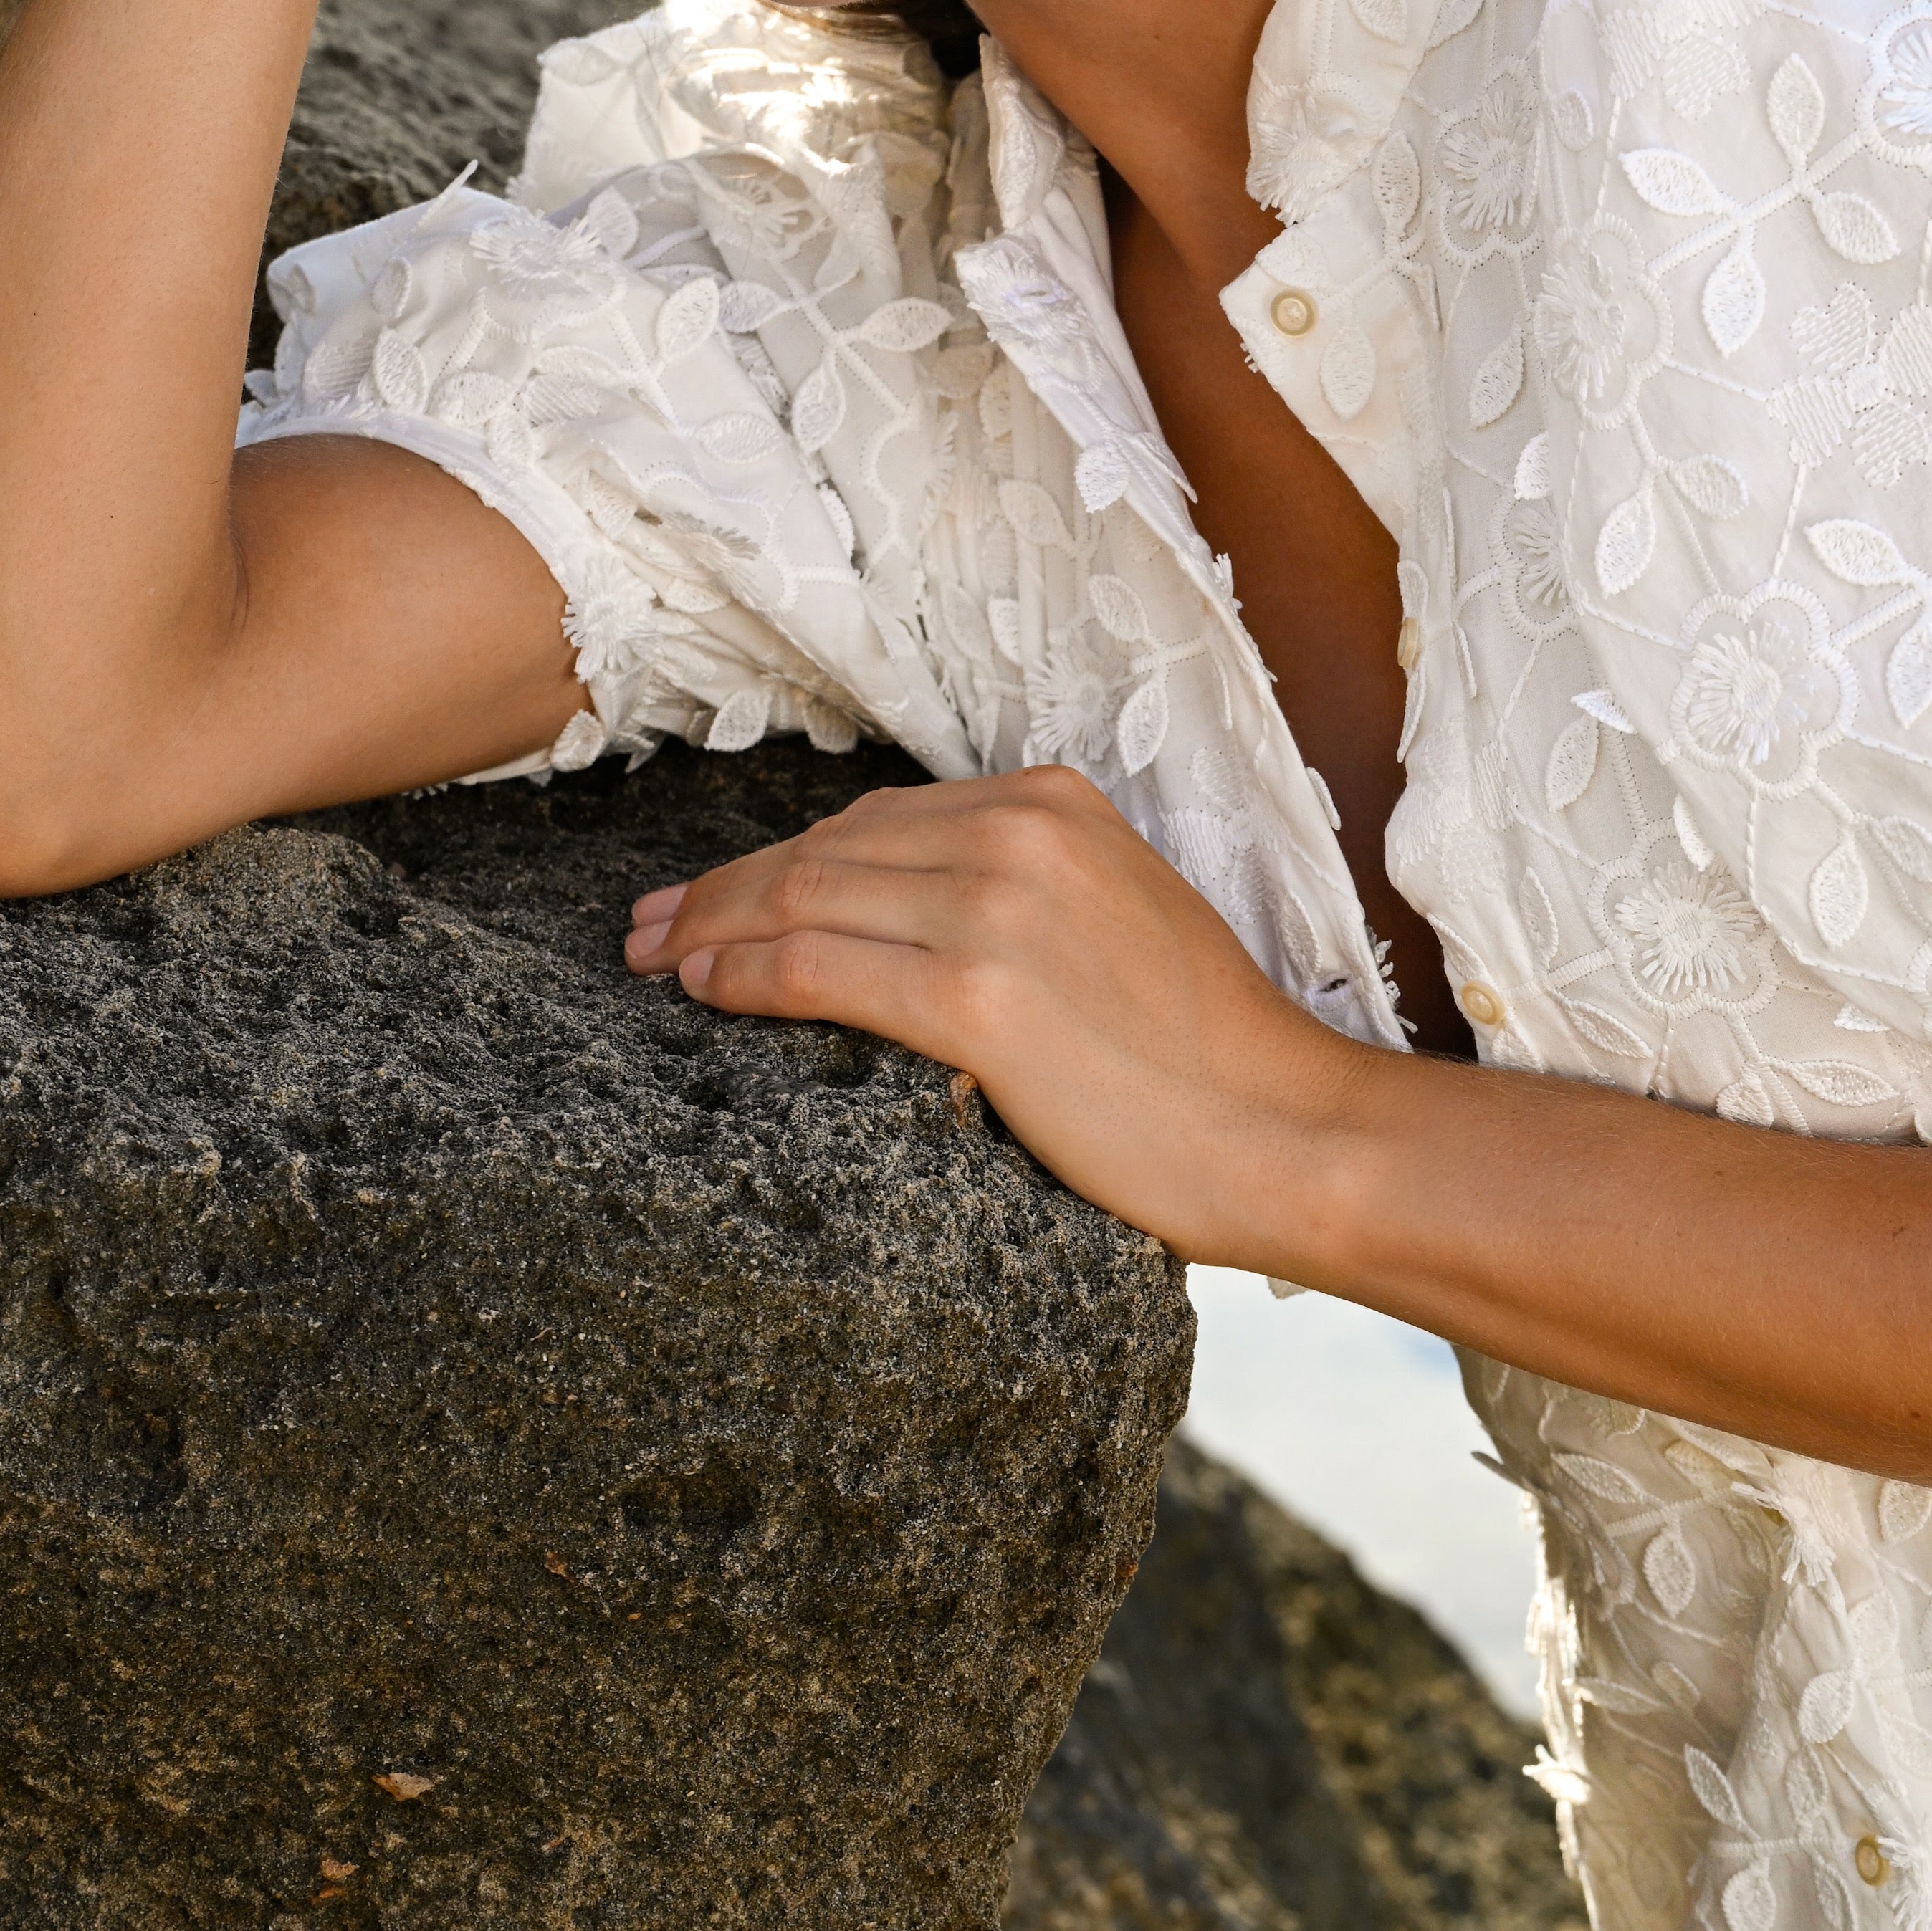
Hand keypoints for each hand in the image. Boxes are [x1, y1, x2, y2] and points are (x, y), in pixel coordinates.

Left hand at [622, 767, 1368, 1265]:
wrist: (1284, 1127)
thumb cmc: (1204, 1052)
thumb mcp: (1115, 918)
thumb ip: (1018, 891)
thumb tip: (899, 915)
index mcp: (1057, 803)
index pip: (875, 819)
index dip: (776, 855)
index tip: (710, 892)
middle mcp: (1023, 834)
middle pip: (826, 849)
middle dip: (722, 888)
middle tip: (648, 928)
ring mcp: (1000, 910)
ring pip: (807, 899)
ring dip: (711, 929)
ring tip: (655, 962)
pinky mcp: (981, 997)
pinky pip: (821, 969)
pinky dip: (745, 974)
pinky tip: (705, 990)